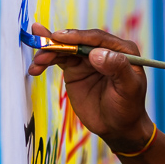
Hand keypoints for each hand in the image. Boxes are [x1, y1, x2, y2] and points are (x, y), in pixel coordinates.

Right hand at [26, 23, 153, 151]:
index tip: (59, 38)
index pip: (96, 39)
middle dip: (57, 43)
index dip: (77, 36)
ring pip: (64, 49)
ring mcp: (87, 59)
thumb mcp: (128, 88)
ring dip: (48, 53)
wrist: (117, 127)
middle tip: (42, 47)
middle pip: (77, 41)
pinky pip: (58, 60)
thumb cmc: (128, 108)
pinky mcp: (75, 69)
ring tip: (36, 62)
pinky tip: (35, 68)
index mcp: (121, 50)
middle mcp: (103, 50)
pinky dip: (45, 62)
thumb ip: (117, 68)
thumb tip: (96, 53)